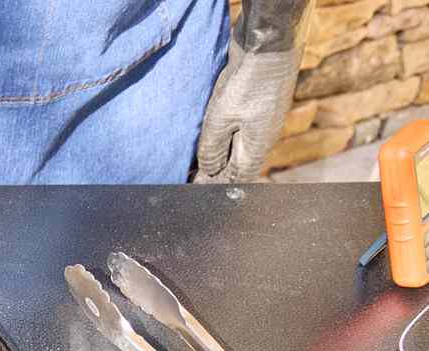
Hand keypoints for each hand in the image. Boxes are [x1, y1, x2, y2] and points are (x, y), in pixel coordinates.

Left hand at [194, 40, 304, 183]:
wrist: (269, 45)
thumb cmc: (248, 83)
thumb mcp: (221, 120)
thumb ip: (212, 149)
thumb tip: (209, 171)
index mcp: (256, 147)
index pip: (236, 179)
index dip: (216, 187)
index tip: (197, 193)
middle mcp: (262, 138)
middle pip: (239, 166)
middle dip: (217, 175)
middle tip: (194, 181)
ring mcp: (261, 122)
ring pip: (240, 149)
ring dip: (221, 158)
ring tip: (200, 165)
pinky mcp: (257, 107)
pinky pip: (240, 132)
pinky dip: (226, 140)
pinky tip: (214, 139)